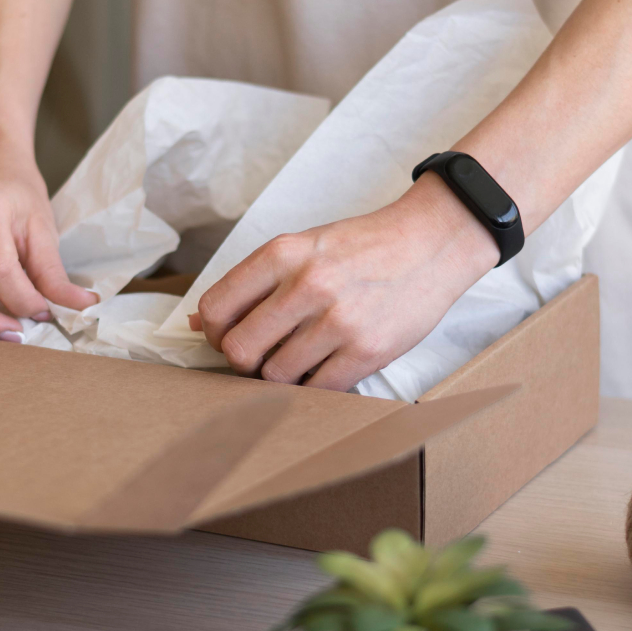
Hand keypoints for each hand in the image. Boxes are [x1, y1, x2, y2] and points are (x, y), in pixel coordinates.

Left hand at [192, 174, 499, 390]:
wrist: (432, 241)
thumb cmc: (362, 246)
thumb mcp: (302, 247)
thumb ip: (252, 283)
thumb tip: (200, 322)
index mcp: (282, 253)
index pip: (217, 308)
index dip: (215, 332)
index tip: (228, 337)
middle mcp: (306, 285)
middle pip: (239, 350)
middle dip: (242, 361)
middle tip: (259, 357)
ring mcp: (338, 320)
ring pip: (275, 376)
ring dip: (278, 377)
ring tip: (296, 360)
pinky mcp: (368, 350)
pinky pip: (317, 389)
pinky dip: (311, 388)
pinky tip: (320, 369)